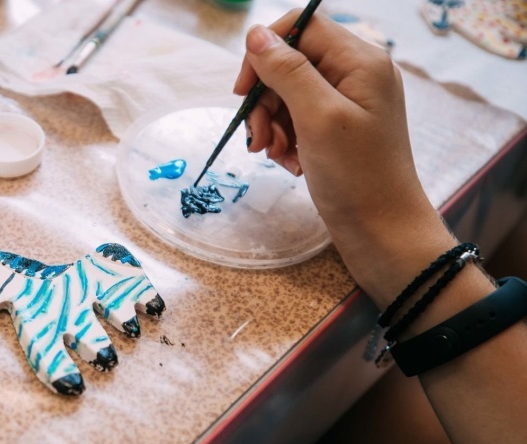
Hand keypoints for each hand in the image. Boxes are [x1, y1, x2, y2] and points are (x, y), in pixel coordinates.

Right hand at [234, 13, 456, 307]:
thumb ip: (288, 71)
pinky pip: (297, 121)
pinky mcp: (338, 130)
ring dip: (272, 125)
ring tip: (276, 156)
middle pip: (290, 64)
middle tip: (260, 139)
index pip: (301, 27)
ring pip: (288, 95)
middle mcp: (356, 75)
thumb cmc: (357, 176)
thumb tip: (256, 33)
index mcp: (360, 61)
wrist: (383, 232)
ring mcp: (348, 104)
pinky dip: (286, 140)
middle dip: (266, 100)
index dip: (265, 52)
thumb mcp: (317, 117)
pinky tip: (290, 163)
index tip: (244, 91)